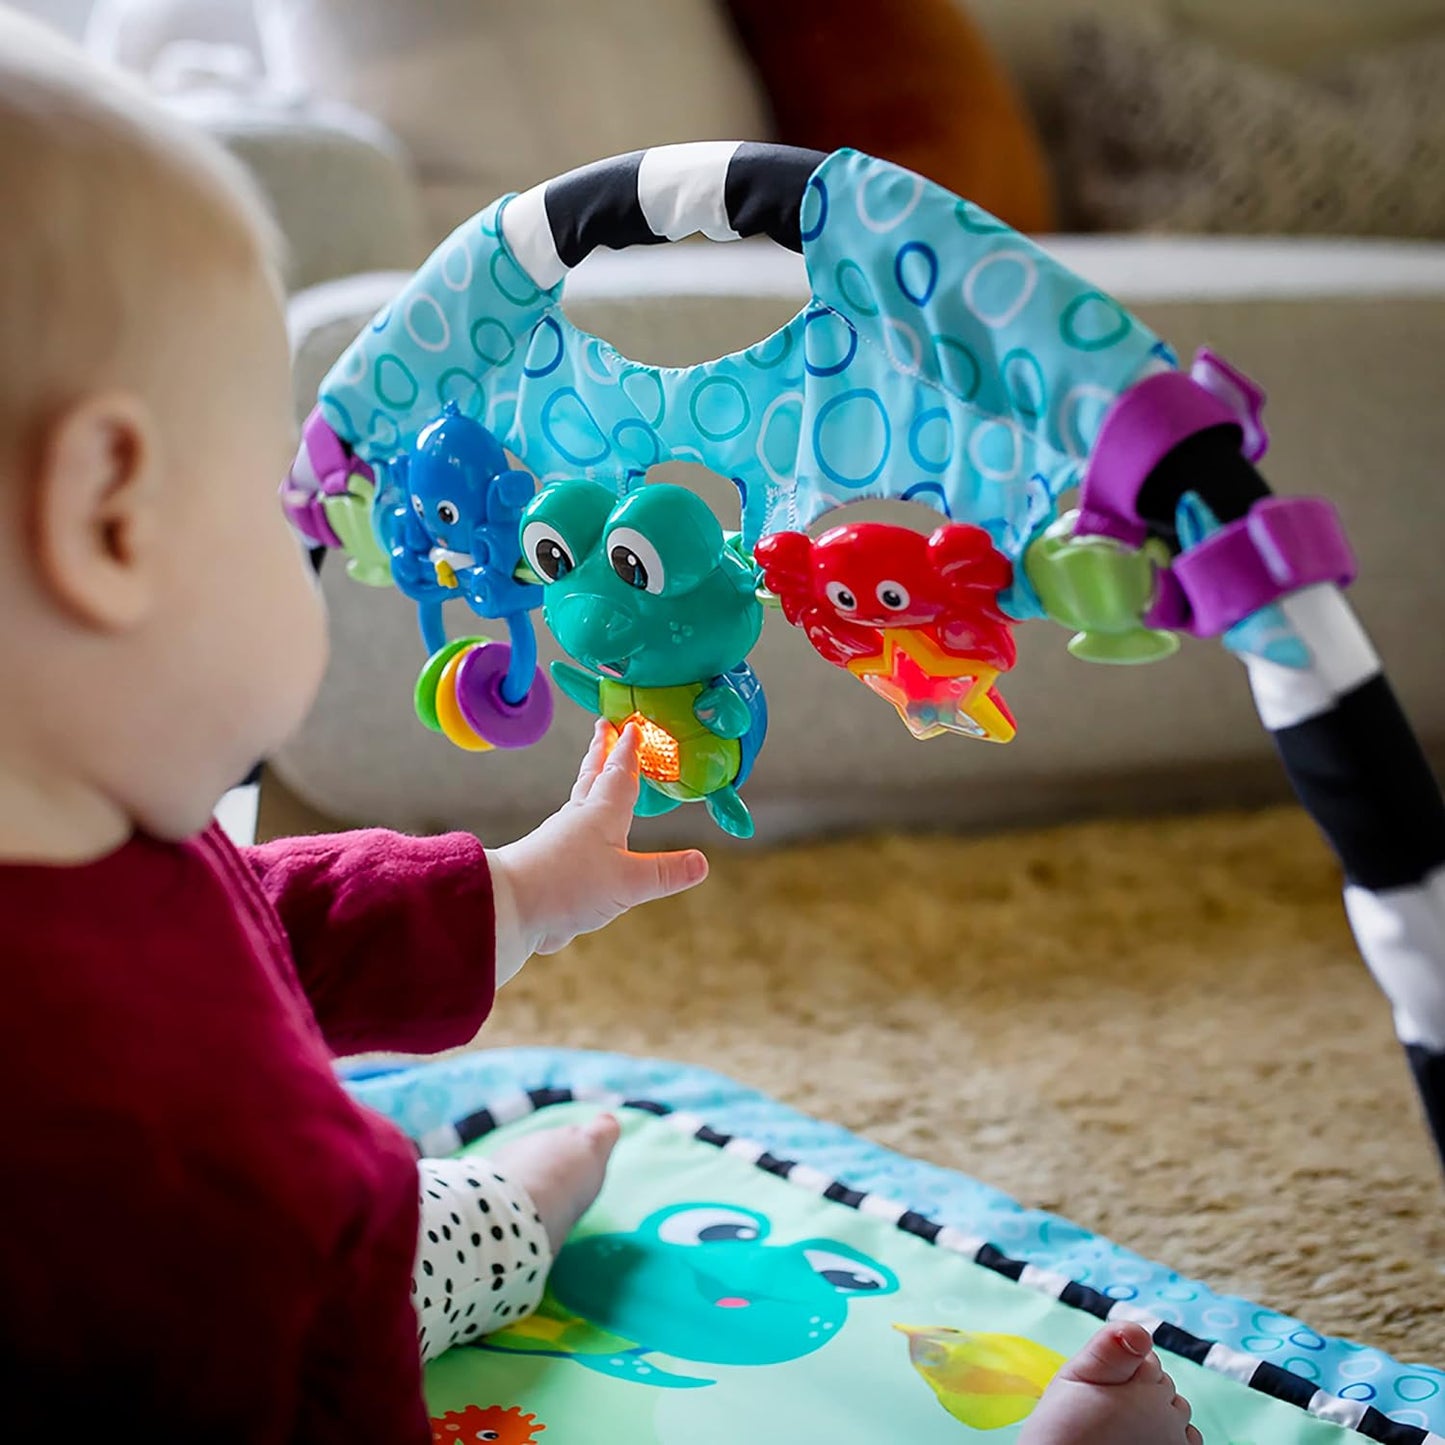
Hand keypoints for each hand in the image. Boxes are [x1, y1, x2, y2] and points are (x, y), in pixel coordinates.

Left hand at [487, 721, 708, 964]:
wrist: (510, 906)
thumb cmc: (567, 884)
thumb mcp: (627, 882)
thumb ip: (664, 873)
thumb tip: (701, 863)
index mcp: (602, 814)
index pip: (620, 773)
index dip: (629, 750)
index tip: (633, 726)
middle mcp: (579, 819)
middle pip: (593, 776)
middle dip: (601, 751)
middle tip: (604, 728)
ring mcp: (560, 839)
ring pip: (580, 801)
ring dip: (591, 782)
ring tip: (597, 776)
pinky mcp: (549, 862)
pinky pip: (571, 832)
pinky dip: (581, 820)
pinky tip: (584, 834)